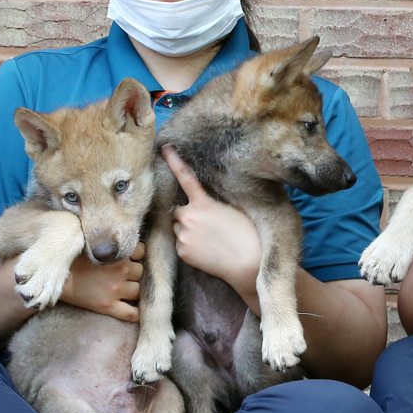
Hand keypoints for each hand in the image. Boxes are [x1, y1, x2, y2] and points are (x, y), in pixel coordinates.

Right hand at [59, 243, 143, 321]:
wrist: (53, 276)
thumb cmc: (71, 256)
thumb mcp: (91, 241)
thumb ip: (109, 239)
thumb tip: (122, 232)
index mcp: (117, 253)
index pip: (141, 251)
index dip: (136, 254)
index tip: (128, 256)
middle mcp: (120, 271)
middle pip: (140, 271)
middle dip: (134, 271)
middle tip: (123, 273)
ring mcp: (115, 290)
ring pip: (138, 290)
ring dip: (134, 289)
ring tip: (124, 287)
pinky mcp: (107, 306)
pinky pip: (130, 314)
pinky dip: (136, 314)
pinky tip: (136, 313)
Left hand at [163, 146, 260, 289]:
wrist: (247, 264)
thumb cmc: (246, 234)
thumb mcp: (231, 209)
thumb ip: (211, 203)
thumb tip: (199, 204)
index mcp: (203, 204)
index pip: (185, 177)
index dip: (174, 162)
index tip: (165, 148)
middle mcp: (189, 218)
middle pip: (178, 210)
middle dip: (187, 214)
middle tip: (206, 224)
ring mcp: (183, 236)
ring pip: (178, 227)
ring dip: (187, 229)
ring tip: (208, 239)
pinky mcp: (182, 252)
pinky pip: (180, 243)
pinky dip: (188, 244)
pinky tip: (206, 249)